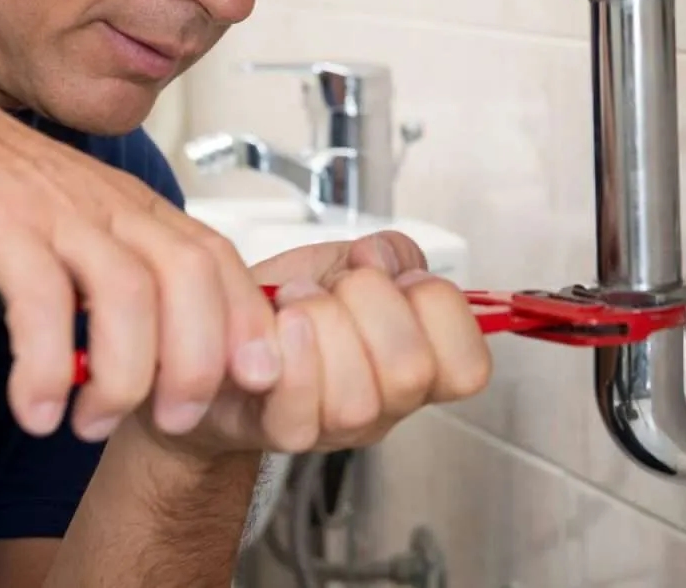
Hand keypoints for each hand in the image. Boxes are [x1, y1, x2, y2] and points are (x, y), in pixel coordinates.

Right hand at [0, 42, 279, 441]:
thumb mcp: (74, 224)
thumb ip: (117, 274)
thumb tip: (159, 351)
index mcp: (135, 208)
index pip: (219, 260)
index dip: (248, 320)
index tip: (257, 377)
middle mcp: (110, 207)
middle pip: (190, 278)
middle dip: (198, 359)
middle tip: (176, 420)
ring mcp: (57, 213)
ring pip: (127, 293)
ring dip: (122, 374)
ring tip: (93, 424)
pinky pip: (38, 299)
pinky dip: (44, 363)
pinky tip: (34, 409)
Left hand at [137, 232, 492, 459]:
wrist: (216, 332)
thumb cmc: (287, 302)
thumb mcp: (349, 261)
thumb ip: (391, 252)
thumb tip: (385, 262)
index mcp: (418, 363)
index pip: (469, 366)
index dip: (439, 308)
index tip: (399, 279)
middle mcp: (385, 405)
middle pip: (412, 372)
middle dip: (372, 304)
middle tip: (340, 287)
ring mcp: (335, 428)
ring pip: (358, 398)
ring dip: (322, 324)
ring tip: (297, 302)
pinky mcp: (281, 432)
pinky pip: (301, 409)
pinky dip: (291, 351)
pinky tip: (278, 321)